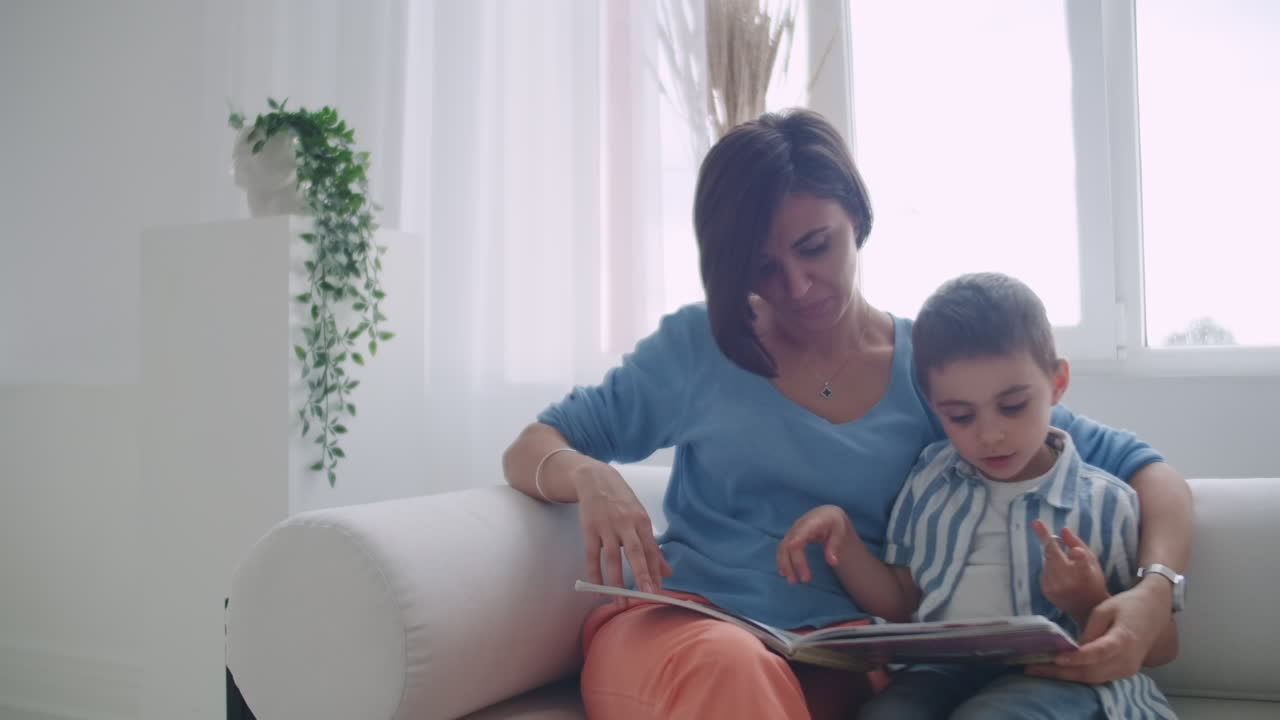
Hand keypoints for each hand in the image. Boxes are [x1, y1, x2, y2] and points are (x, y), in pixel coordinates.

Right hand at [573, 464, 671, 592]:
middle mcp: (626, 523)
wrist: (595, 479)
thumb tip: (667, 572)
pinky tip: (598, 589)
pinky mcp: (589, 529)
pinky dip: (594, 574)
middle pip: (635, 553)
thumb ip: (652, 546)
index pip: (651, 550)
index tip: (659, 591)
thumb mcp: (640, 518)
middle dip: (642, 575)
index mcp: (642, 521)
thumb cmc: (621, 501)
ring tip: (620, 602)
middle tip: (647, 596)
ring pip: (613, 558)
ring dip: (616, 582)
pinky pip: (592, 556)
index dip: (655, 571)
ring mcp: (606, 526)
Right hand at [777, 505, 852, 583]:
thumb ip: (834, 546)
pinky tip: (784, 573)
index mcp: (813, 522)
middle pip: (792, 544)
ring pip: (784, 548)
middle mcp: (799, 526)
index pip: (803, 530)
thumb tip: (833, 563)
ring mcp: (792, 532)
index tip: (792, 548)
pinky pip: (782, 550)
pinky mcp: (789, 537)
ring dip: (786, 565)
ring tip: (792, 581)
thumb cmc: (833, 523)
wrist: (825, 514)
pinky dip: (782, 561)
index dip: (796, 538)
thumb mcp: (839, 532)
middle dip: (797, 562)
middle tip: (806, 580)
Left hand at [1026, 580, 1170, 683]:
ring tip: (1039, 671)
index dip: (1078, 658)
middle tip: (1032, 668)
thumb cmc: (1128, 605)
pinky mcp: (1125, 672)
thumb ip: (1090, 630)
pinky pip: (1099, 678)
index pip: (1099, 652)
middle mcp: (1128, 659)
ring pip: (1093, 679)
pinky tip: (1059, 672)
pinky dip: (1078, 676)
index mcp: (1124, 639)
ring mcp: (1128, 669)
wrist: (1154, 611)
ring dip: (1066, 677)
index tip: (1057, 658)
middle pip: (1092, 672)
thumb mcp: (1105, 609)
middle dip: (1060, 673)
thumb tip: (1074, 650)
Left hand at [1032, 519, 1108, 623]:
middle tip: (1036, 522)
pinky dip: (1050, 568)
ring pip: (1048, 562)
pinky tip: (1060, 574)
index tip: (1073, 546)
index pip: (1082, 562)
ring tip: (1064, 563)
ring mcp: (1056, 588)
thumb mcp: (1093, 562)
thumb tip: (1063, 529)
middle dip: (1046, 539)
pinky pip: (1044, 571)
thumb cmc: (1093, 582)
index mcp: (1086, 575)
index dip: (1080, 555)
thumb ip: (1077, 544)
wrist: (1087, 609)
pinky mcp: (1046, 591)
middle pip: (1054, 556)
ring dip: (1052, 557)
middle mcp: (1070, 583)